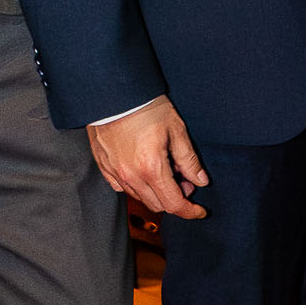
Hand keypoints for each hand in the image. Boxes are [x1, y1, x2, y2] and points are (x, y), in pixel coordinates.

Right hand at [89, 93, 207, 219]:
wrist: (115, 93)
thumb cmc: (146, 107)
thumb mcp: (177, 130)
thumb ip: (189, 160)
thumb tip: (200, 181)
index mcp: (151, 168)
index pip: (173, 204)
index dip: (190, 211)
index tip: (200, 211)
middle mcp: (131, 176)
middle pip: (157, 204)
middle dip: (175, 198)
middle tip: (184, 179)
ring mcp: (115, 173)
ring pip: (140, 197)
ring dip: (156, 191)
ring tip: (166, 169)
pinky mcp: (104, 167)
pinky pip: (123, 187)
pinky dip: (138, 186)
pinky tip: (145, 170)